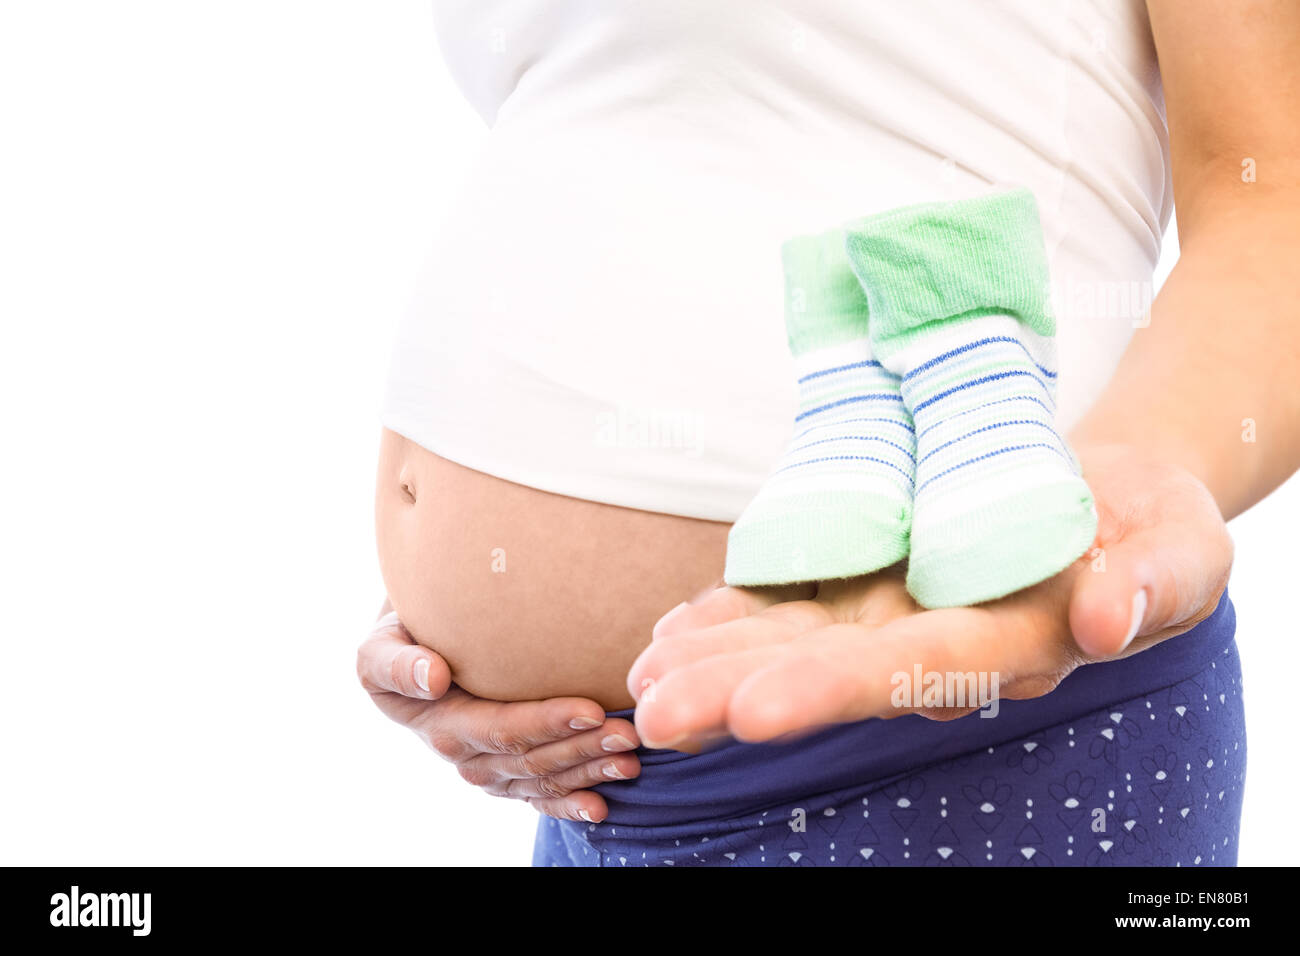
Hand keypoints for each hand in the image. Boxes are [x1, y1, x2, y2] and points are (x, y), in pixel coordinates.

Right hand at [357, 612, 640, 821]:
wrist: (410, 649)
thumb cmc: (400, 639)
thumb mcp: (380, 647)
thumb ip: (396, 664)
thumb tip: (432, 679)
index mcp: (442, 724)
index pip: (502, 727)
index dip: (547, 722)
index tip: (590, 710)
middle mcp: (465, 754)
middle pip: (532, 757)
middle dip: (583, 749)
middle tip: (629, 733)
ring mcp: (487, 768)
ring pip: (543, 777)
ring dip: (588, 773)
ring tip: (631, 761)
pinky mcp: (503, 772)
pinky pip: (537, 795)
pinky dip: (569, 804)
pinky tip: (600, 807)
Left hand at [627, 442, 1232, 748]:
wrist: (1111, 500)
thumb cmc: (1153, 529)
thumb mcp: (1183, 549)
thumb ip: (1155, 584)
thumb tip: (1102, 617)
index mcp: (1010, 647)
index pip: (917, 674)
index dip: (838, 689)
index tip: (757, 710)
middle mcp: (935, 642)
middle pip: (829, 673)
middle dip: (739, 693)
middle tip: (654, 713)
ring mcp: (895, 613)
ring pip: (795, 642)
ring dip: (715, 661)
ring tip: (640, 680)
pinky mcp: (870, 580)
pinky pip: (793, 601)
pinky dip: (733, 614)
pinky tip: (673, 632)